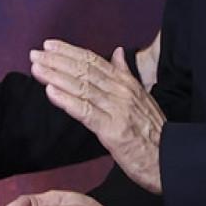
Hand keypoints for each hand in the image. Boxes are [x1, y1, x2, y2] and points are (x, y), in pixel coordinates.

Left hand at [31, 40, 165, 193]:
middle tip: (34, 54)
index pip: (93, 60)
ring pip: (82, 88)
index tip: (49, 45)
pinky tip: (50, 93)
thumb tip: (116, 52)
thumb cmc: (153, 131)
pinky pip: (85, 112)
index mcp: (126, 83)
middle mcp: (121, 91)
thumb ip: (125, 73)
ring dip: (56, 77)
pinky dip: (67, 101)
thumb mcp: (142, 97)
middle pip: (84, 70)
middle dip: (57, 61)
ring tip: (37, 69)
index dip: (69, 51)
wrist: (170, 160)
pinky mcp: (112, 130)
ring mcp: (117, 110)